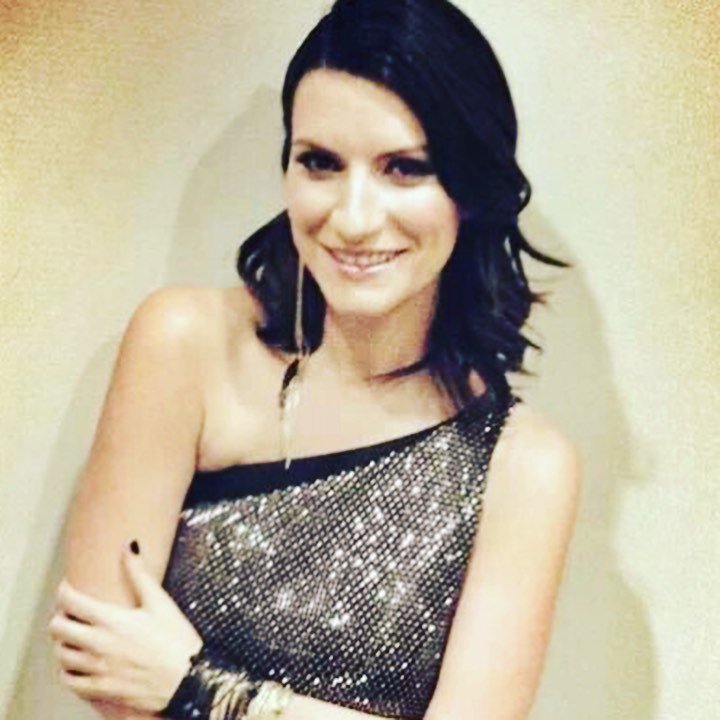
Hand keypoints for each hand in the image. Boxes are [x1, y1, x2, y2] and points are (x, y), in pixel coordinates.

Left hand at [48, 544, 202, 712]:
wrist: (188, 681)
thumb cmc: (177, 640)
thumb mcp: (160, 602)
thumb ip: (139, 573)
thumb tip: (130, 545)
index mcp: (111, 620)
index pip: (70, 601)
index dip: (63, 591)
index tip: (68, 587)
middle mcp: (98, 644)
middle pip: (57, 628)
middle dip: (60, 616)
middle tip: (71, 613)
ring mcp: (97, 669)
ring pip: (61, 655)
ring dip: (63, 643)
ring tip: (75, 637)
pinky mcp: (101, 689)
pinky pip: (70, 681)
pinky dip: (68, 670)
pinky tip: (78, 664)